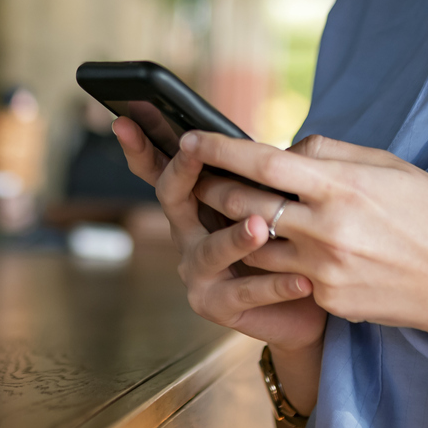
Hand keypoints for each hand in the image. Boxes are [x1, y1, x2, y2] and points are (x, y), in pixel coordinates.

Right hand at [112, 119, 327, 353]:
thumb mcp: (268, 203)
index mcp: (194, 205)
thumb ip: (255, 178)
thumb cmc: (285, 245)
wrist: (301, 307)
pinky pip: (244, 293)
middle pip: (173, 198)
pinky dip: (275, 286)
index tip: (126, 121)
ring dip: (235, 237)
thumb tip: (260, 143)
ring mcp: (196, 272)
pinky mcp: (215, 306)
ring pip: (210, 250)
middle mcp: (186, 235)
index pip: (160, 170)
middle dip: (182, 173)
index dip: (140, 147)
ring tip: (261, 227)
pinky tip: (301, 279)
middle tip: (195, 154)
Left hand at [178, 130, 427, 359]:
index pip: (264, 163)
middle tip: (193, 175)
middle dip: (211, 188)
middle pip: (244, 206)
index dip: (219, 150)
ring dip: (233, 228)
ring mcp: (324, 269)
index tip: (190, 139)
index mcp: (342, 186)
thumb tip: (284, 152)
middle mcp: (326, 228)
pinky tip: (273, 246)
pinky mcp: (328, 299)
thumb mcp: (389, 167)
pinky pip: (284, 274)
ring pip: (253, 245)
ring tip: (221, 211)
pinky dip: (273, 257)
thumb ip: (330, 155)